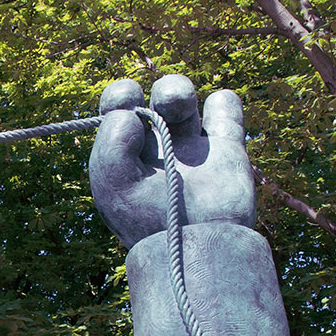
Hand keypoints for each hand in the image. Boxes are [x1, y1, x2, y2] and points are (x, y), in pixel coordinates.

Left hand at [88, 75, 255, 248]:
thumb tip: (130, 114)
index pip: (119, 109)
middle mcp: (157, 147)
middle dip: (154, 91)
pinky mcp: (226, 151)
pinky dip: (223, 103)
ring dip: (178, 90)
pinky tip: (213, 115)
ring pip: (183, 98)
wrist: (199, 245)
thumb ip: (109, 145)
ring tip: (178, 107)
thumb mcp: (114, 188)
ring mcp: (191, 148)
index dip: (120, 96)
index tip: (127, 103)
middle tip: (159, 109)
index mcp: (126, 155)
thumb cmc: (149, 221)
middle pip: (153, 97)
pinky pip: (225, 110)